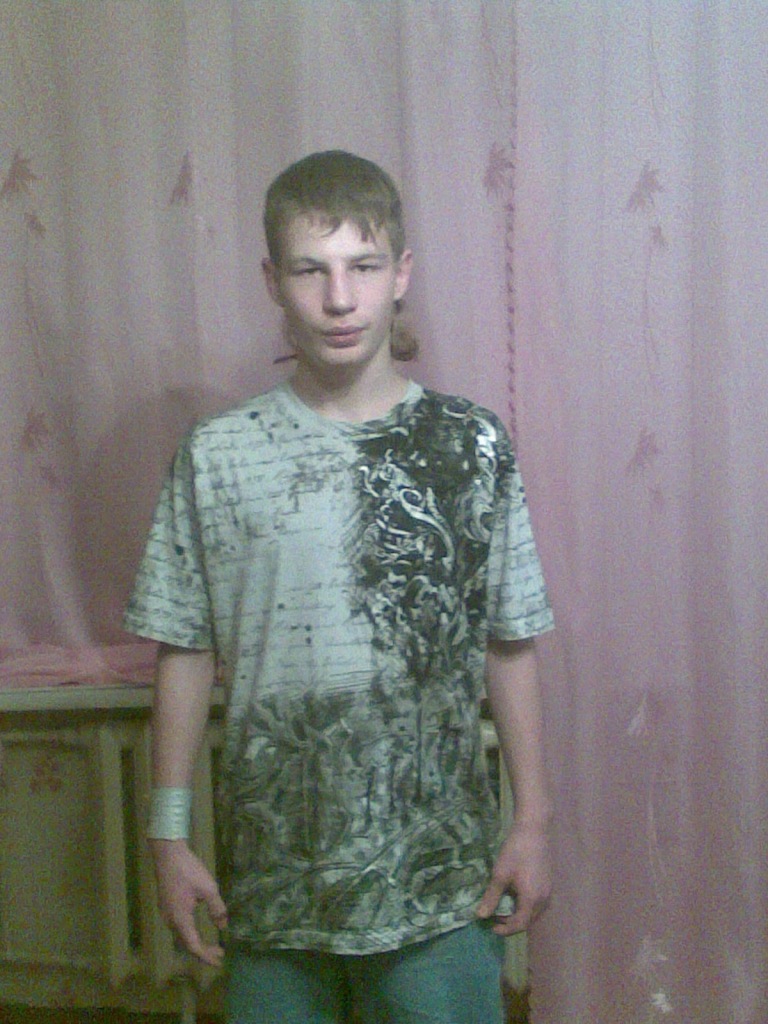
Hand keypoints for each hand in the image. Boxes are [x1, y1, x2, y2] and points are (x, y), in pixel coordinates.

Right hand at [150, 839, 227, 965]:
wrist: (168, 854)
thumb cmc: (188, 870)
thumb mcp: (208, 888)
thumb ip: (217, 909)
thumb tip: (223, 926)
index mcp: (180, 919)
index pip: (193, 946)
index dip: (206, 956)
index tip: (219, 961)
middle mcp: (170, 920)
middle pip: (186, 944)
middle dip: (203, 951)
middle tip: (219, 953)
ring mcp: (166, 913)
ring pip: (181, 935)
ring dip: (196, 942)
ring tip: (212, 945)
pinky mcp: (166, 905)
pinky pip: (178, 926)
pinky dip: (190, 933)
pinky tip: (198, 928)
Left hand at [476, 822, 551, 934]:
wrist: (534, 830)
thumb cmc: (515, 852)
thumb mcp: (500, 874)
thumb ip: (491, 897)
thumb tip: (481, 916)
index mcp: (532, 900)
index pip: (519, 925)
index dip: (504, 929)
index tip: (490, 926)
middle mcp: (544, 900)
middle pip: (528, 921)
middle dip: (511, 923)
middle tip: (494, 917)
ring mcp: (548, 891)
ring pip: (534, 913)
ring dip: (519, 914)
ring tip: (503, 906)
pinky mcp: (548, 883)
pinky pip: (538, 903)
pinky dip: (525, 906)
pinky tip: (515, 894)